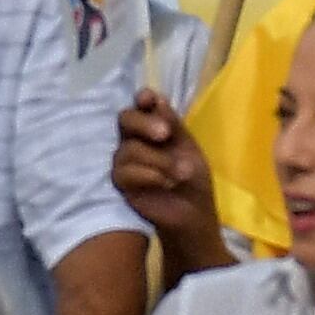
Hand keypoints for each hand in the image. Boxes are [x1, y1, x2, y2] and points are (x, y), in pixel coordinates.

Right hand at [112, 90, 226, 273]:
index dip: (142, 99)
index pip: (141, 106)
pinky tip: (165, 182)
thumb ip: (173, 126)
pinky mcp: (121, 186)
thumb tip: (157, 100)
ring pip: (128, 149)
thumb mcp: (188, 149)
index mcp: (154, 129)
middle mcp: (135, 142)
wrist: (194, 216)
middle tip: (164, 135)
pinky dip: (147, 174)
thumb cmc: (193, 180)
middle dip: (143, 123)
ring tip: (180, 173)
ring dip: (157, 159)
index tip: (148, 98)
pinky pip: (124, 173)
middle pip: (125, 120)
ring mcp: (125, 164)